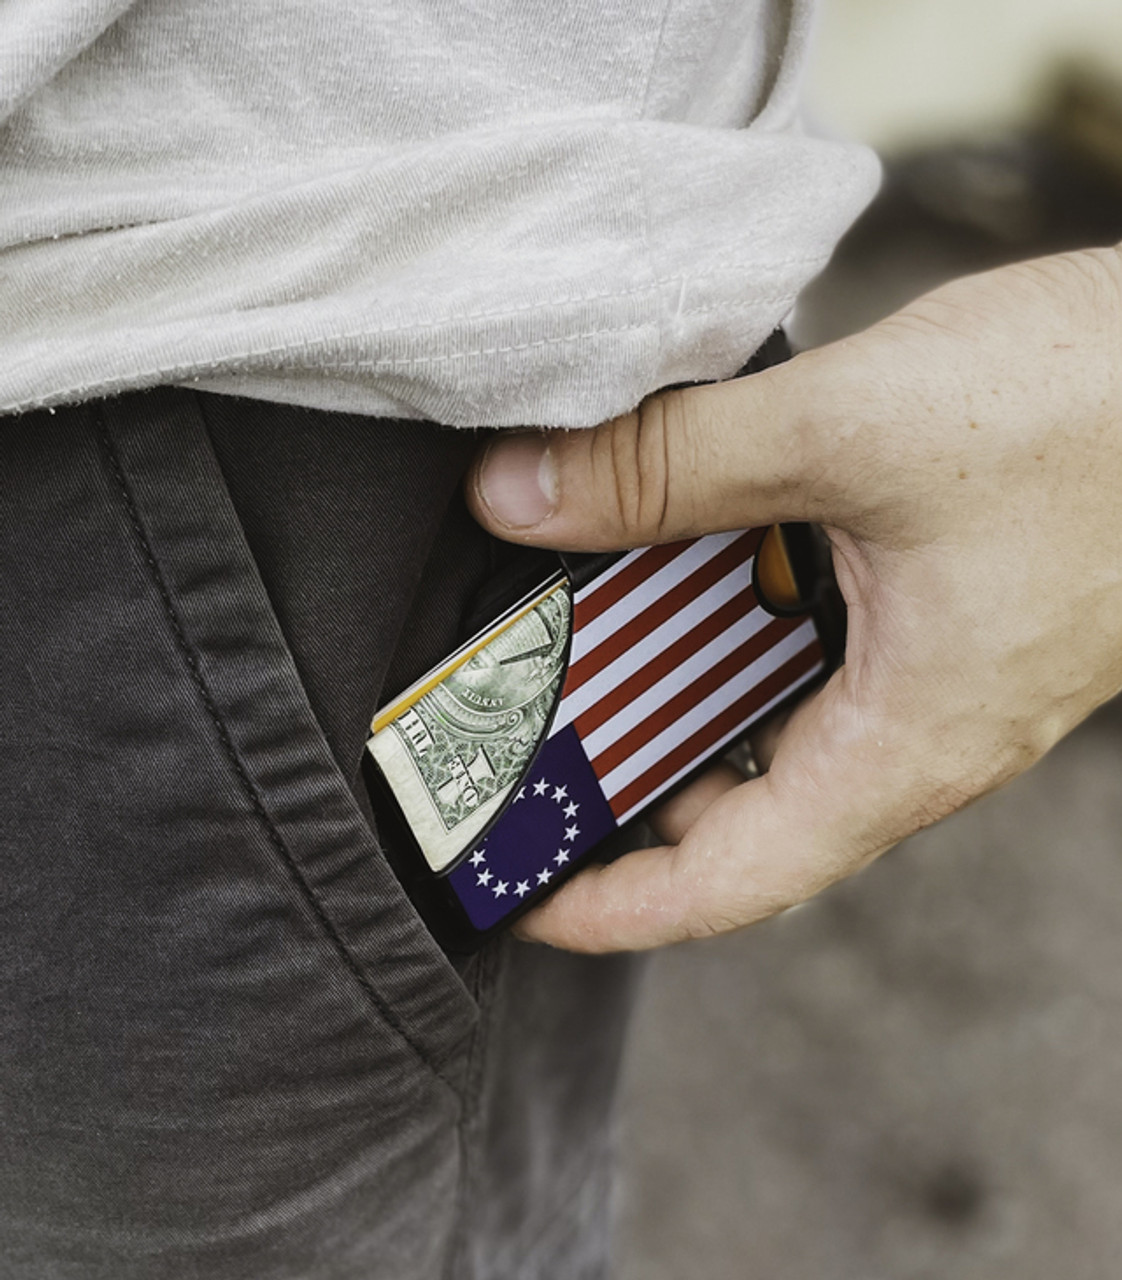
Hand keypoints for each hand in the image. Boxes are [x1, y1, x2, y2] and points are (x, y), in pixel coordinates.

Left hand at [467, 245, 1121, 951]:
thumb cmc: (1101, 410)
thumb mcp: (851, 430)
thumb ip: (673, 466)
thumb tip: (519, 497)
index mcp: (902, 746)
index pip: (728, 885)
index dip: (609, 907)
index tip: (518, 887)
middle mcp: (912, 730)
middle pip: (732, 799)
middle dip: (614, 768)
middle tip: (510, 722)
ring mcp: (926, 670)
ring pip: (766, 709)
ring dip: (667, 671)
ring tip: (573, 619)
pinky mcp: (934, 604)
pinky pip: (807, 636)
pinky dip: (730, 604)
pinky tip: (684, 537)